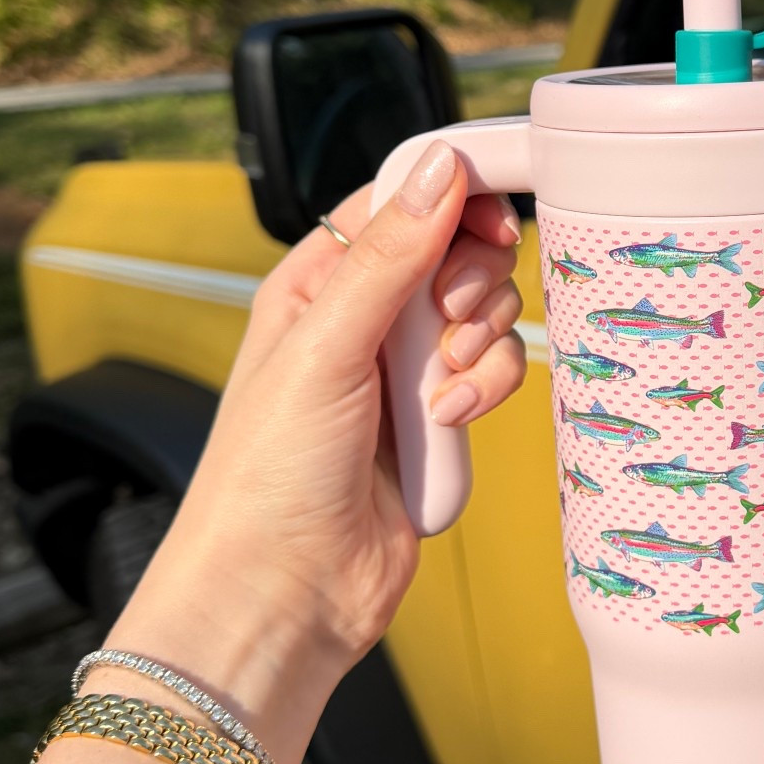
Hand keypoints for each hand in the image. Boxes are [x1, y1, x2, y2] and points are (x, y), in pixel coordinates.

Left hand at [109, 140, 526, 763]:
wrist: (285, 593)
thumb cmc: (267, 478)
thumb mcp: (325, 348)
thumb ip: (389, 256)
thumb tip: (439, 169)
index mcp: (317, 283)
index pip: (400, 201)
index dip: (452, 197)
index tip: (490, 217)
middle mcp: (363, 319)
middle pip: (457, 251)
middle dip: (472, 281)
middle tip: (450, 318)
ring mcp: (405, 370)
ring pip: (487, 314)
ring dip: (483, 346)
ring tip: (443, 389)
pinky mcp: (441, 419)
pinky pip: (496, 374)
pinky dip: (486, 393)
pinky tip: (449, 423)